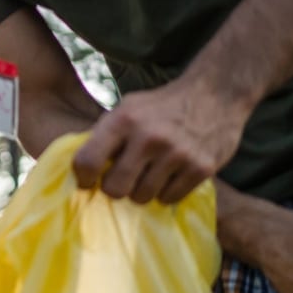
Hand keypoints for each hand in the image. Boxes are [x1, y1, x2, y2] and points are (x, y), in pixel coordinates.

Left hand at [72, 76, 250, 203]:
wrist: (216, 94)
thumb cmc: (161, 106)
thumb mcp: (127, 109)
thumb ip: (104, 135)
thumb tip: (77, 170)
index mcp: (123, 121)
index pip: (87, 162)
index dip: (83, 179)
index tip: (88, 183)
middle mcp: (149, 137)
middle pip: (115, 189)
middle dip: (116, 189)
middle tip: (124, 180)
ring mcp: (177, 153)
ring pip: (143, 198)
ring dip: (143, 191)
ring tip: (150, 174)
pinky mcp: (201, 167)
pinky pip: (170, 198)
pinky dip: (167, 192)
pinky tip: (171, 175)